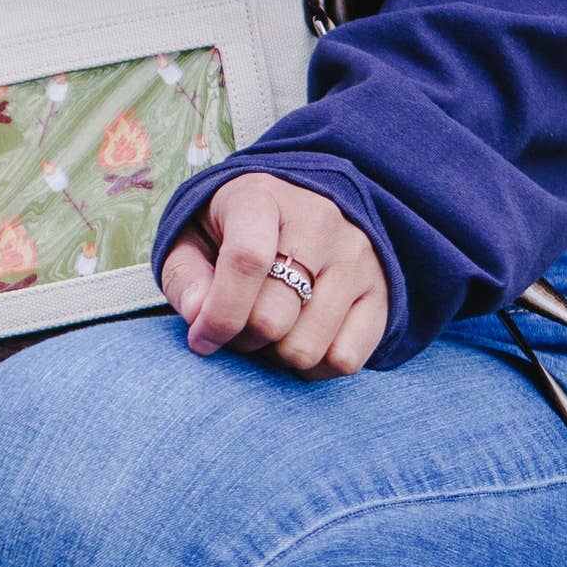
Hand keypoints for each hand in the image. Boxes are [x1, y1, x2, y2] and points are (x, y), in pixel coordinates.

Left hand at [160, 173, 389, 378]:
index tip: (200, 340)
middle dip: (242, 339)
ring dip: (275, 356)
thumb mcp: (190, 238)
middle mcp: (318, 222)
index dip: (219, 313)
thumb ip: (184, 276)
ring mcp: (356, 257)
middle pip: (274, 316)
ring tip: (265, 333)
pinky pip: (346, 359)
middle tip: (234, 329)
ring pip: (309, 346)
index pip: (246, 260)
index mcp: (261, 198)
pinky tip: (297, 342)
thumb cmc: (230, 230)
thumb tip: (199, 316)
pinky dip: (314, 368)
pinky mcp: (381, 291)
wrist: (294, 207)